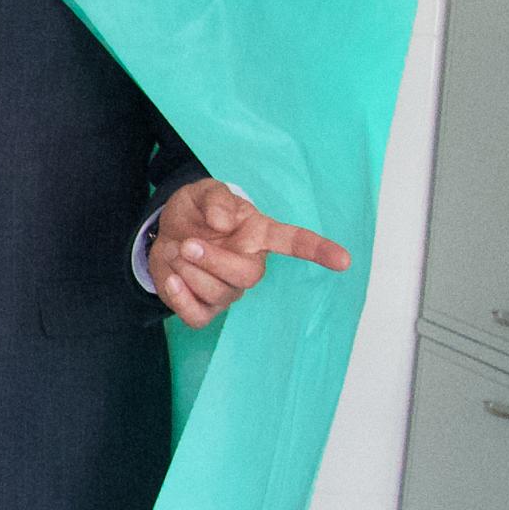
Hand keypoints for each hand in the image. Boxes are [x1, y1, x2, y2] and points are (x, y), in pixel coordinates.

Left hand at [148, 179, 351, 328]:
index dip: (319, 251)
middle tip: (187, 244)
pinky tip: (172, 277)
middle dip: (214, 261)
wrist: (164, 233)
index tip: (344, 260)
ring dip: (190, 271)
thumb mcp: (202, 192)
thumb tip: (223, 221)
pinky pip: (198, 317)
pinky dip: (180, 299)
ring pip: (220, 294)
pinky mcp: (204, 308)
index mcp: (258, 235)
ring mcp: (228, 290)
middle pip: (248, 276)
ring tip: (176, 250)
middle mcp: (249, 264)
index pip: (295, 242)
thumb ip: (216, 199)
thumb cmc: (194, 213)